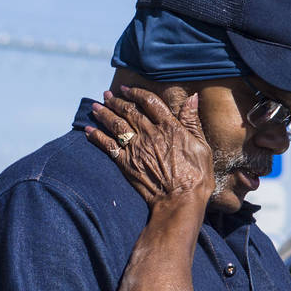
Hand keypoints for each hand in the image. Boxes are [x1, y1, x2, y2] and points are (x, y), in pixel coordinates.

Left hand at [85, 86, 213, 205]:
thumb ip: (192, 121)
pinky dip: (96, 137)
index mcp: (169, 126)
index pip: (149, 102)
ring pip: (115, 124)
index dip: (136, 93)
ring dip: (103, 114)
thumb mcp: (202, 146)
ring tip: (95, 107)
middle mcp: (150, 133)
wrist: (180, 201)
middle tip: (107, 95)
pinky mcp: (126, 163)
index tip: (126, 89)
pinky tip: (88, 131)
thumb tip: (192, 98)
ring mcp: (136, 148)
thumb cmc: (197, 177)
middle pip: (128, 111)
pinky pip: (107, 146)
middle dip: (115, 101)